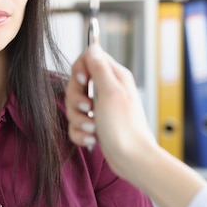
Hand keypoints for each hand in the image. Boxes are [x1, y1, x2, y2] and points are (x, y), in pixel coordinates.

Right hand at [65, 44, 157, 178]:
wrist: (132, 159)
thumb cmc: (124, 127)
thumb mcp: (110, 92)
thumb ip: (99, 68)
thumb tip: (92, 47)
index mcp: (114, 77)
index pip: (89, 59)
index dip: (80, 69)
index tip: (83, 82)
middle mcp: (107, 90)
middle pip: (76, 84)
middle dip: (76, 100)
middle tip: (88, 109)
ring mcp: (100, 108)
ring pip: (73, 106)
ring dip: (78, 120)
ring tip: (93, 128)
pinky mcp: (96, 125)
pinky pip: (76, 125)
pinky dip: (81, 133)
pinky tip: (92, 138)